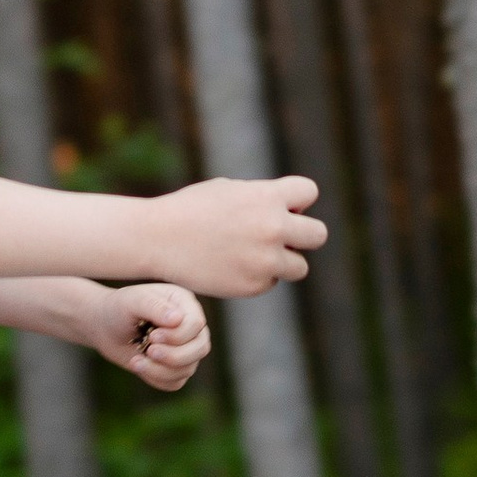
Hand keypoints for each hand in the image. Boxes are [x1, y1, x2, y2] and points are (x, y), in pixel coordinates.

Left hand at [97, 283, 209, 390]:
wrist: (105, 327)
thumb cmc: (119, 309)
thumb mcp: (132, 301)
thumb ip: (154, 306)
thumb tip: (178, 319)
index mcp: (184, 303)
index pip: (196, 324)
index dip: (178, 335)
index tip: (152, 336)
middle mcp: (189, 325)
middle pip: (201, 348)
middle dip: (174, 356)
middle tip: (149, 351)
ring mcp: (185, 347)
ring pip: (189, 368)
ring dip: (161, 370)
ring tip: (136, 361)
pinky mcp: (175, 367)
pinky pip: (176, 382)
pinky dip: (157, 378)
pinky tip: (139, 366)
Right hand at [148, 175, 324, 297]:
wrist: (158, 239)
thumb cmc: (192, 209)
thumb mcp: (230, 191)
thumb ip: (263, 199)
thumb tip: (291, 212)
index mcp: (267, 197)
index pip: (309, 192)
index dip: (296, 200)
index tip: (280, 206)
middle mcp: (272, 228)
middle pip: (318, 235)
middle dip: (302, 235)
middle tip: (278, 237)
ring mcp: (265, 260)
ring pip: (300, 267)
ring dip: (283, 262)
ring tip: (254, 255)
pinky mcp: (253, 285)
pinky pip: (271, 282)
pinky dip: (257, 277)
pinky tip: (232, 267)